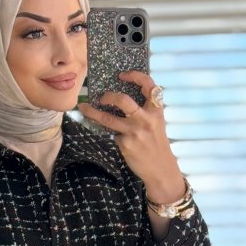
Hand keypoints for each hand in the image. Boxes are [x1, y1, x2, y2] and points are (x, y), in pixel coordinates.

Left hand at [79, 70, 187, 204]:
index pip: (148, 85)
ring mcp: (134, 132)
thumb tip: (121, 99)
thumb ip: (145, 110)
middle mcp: (146, 119)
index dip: (135, 76)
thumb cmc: (157, 144)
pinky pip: (113, 134)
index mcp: (156, 110)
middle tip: (101, 97)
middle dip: (108, 96)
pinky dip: (114, 135)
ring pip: (108, 118)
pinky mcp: (125, 144)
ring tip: (84, 108)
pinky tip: (120, 140)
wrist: (161, 169)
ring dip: (92, 112)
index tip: (122, 76)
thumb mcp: (157, 123)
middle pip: (123, 100)